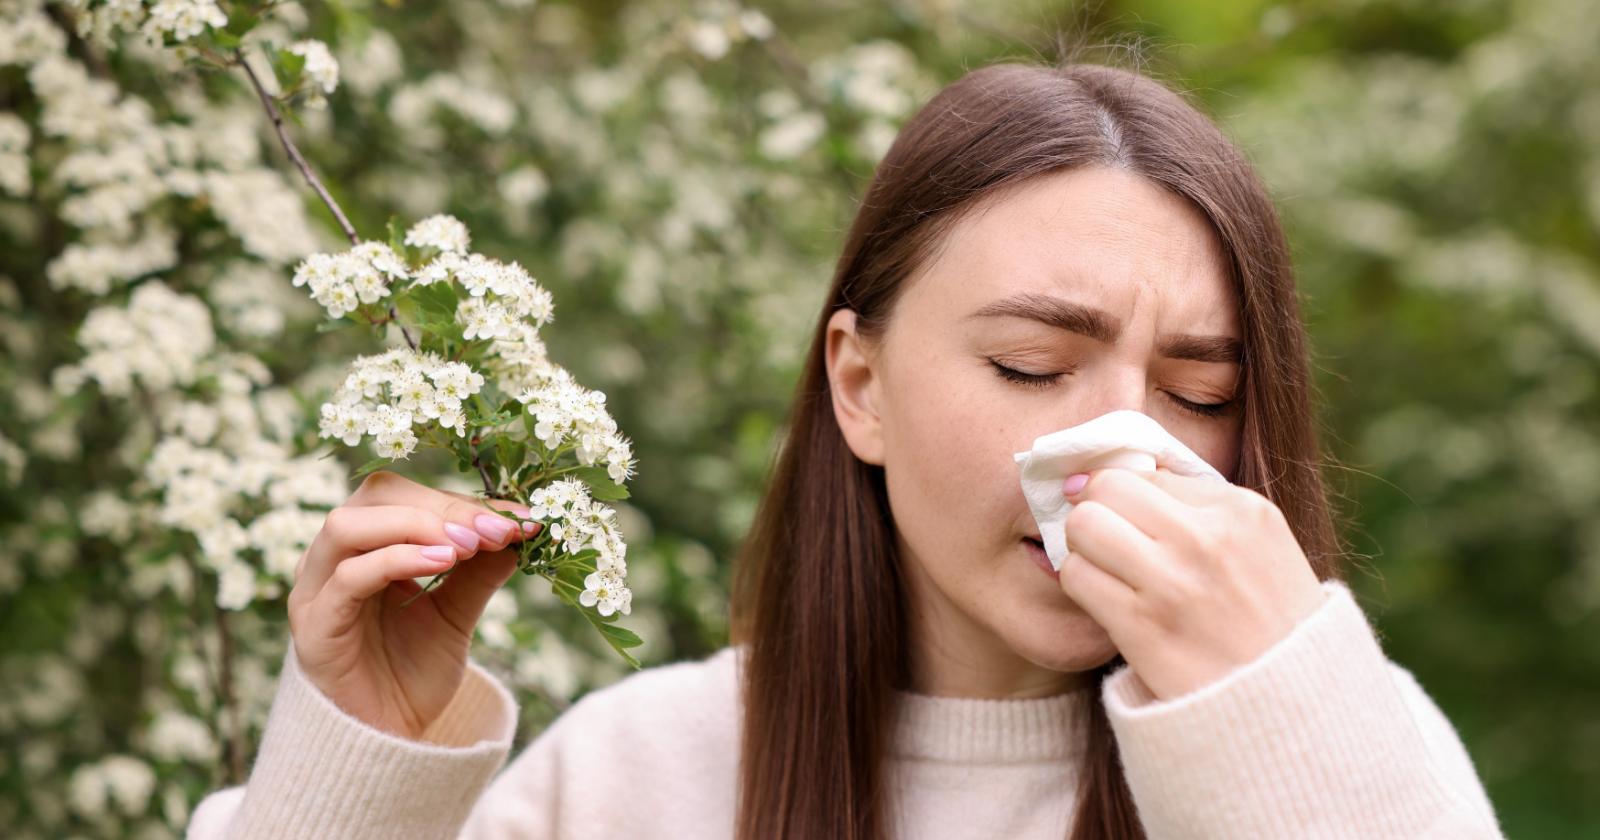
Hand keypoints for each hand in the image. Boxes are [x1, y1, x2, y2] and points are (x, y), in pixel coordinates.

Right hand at [287, 471, 540, 739]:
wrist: (387, 741)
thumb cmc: (412, 672)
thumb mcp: (457, 612)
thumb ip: (480, 570)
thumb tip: (519, 528)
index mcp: (367, 545)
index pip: (408, 495)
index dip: (463, 501)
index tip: (518, 519)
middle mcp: (334, 558)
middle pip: (377, 496)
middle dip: (442, 507)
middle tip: (493, 529)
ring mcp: (316, 589)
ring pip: (349, 525)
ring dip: (416, 525)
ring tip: (468, 546)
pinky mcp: (314, 625)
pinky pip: (348, 577)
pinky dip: (397, 559)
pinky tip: (444, 563)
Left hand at [1056, 466, 1326, 700]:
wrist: (1292, 705)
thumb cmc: (1269, 621)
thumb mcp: (1261, 545)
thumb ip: (1200, 506)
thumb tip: (1117, 473)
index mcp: (1241, 510)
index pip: (1147, 473)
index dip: (1129, 497)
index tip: (1131, 522)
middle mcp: (1207, 538)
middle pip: (1106, 487)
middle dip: (1096, 510)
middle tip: (1108, 541)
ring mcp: (1173, 582)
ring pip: (1083, 525)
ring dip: (1085, 548)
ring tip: (1109, 571)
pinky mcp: (1142, 626)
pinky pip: (1077, 577)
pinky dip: (1082, 585)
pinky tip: (1107, 602)